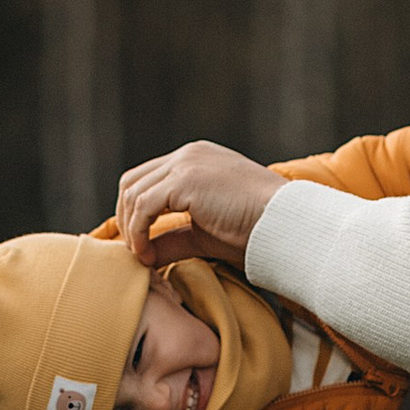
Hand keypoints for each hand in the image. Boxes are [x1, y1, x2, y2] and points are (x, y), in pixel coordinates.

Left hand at [116, 140, 284, 265]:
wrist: (283, 222)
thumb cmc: (254, 229)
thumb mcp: (204, 233)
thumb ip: (173, 237)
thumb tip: (145, 254)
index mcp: (196, 159)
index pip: (148, 178)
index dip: (135, 211)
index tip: (139, 242)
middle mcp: (188, 154)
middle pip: (133, 181)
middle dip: (126, 218)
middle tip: (135, 250)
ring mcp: (186, 163)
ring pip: (134, 192)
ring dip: (131, 228)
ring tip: (142, 255)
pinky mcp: (185, 180)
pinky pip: (144, 206)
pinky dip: (138, 231)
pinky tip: (147, 254)